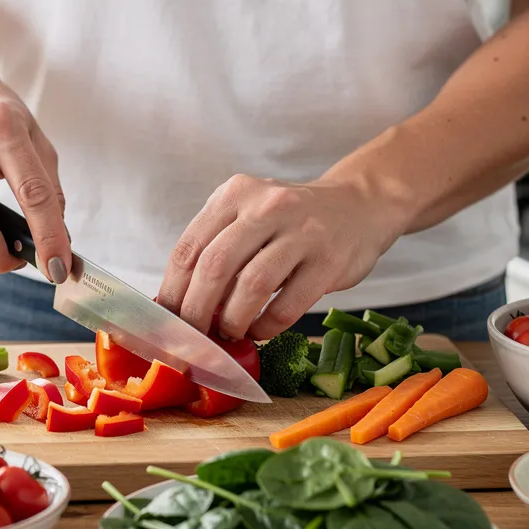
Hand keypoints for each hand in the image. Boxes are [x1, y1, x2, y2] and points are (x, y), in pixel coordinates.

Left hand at [156, 173, 406, 340]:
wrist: (359, 207)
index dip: (173, 290)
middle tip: (195, 335)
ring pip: (251, 285)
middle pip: (215, 267)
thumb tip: (179, 305)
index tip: (168, 319)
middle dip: (197, 311)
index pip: (189, 247)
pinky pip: (288, 304)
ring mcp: (302, 231)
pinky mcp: (329, 260)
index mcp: (235, 194)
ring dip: (232, 320)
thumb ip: (217, 247)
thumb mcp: (249, 215)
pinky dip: (267, 326)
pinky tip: (260, 331)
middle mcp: (267, 206)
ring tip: (228, 334)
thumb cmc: (291, 221)